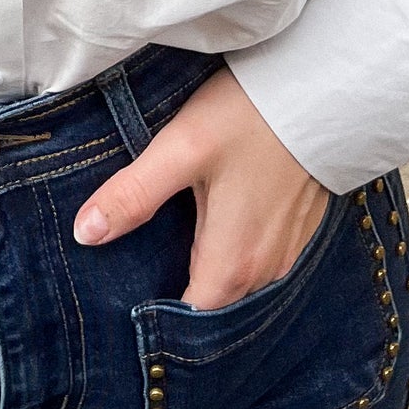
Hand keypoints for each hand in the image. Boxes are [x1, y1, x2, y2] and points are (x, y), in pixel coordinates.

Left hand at [72, 67, 331, 309]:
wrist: (322, 89)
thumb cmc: (249, 117)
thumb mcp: (181, 148)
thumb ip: (134, 194)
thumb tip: (85, 234)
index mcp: (232, 264)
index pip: (189, 319)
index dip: (155, 316)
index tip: (124, 298)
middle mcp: (265, 271)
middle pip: (212, 305)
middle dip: (177, 291)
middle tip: (137, 268)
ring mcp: (286, 253)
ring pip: (236, 284)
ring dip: (206, 271)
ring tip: (168, 246)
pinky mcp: (298, 231)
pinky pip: (258, 261)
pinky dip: (233, 252)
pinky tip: (210, 223)